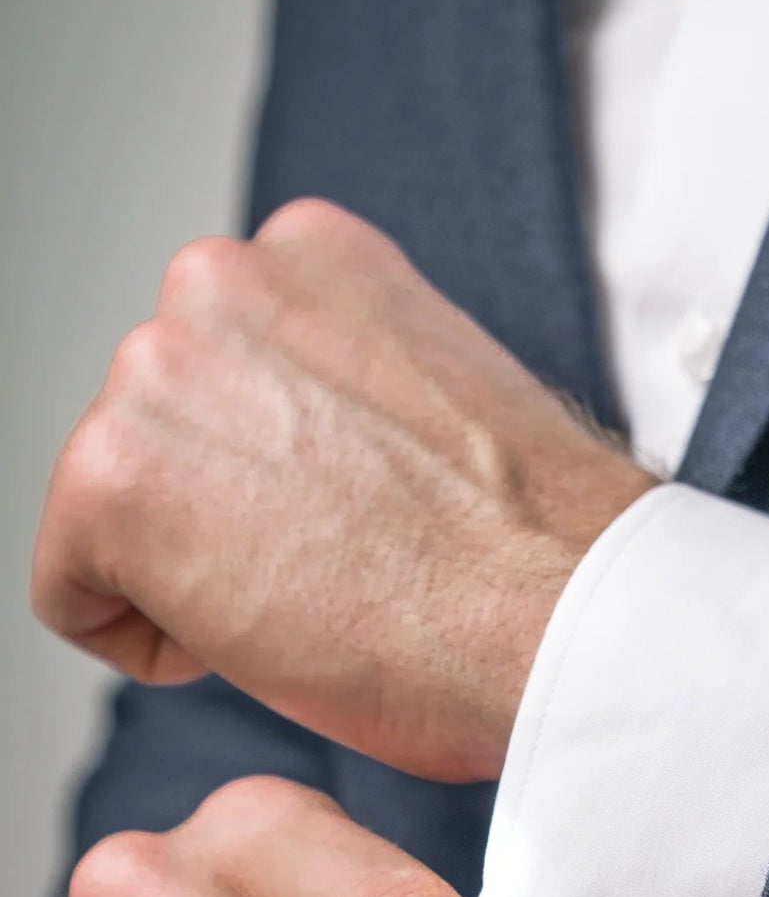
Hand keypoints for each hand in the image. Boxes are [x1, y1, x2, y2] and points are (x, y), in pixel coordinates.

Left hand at [31, 198, 655, 781]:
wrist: (569, 617)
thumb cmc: (536, 550)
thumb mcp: (437, 400)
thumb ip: (342, 387)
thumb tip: (297, 451)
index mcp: (309, 253)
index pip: (219, 376)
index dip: (272, 475)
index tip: (345, 520)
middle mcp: (218, 279)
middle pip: (160, 435)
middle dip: (222, 516)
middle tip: (332, 571)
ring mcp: (157, 369)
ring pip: (117, 509)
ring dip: (193, 574)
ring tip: (312, 602)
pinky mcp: (112, 478)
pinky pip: (72, 593)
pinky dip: (146, 642)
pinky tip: (255, 643)